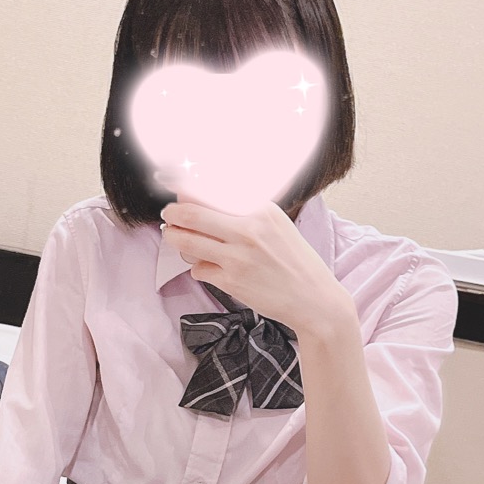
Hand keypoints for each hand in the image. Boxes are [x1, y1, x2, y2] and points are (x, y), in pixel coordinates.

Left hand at [161, 200, 351, 338]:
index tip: (172, 183)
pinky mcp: (231, 281)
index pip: (210, 189)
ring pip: (186, 241)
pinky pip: (197, 269)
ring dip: (175, 238)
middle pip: (189, 212)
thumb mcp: (275, 224)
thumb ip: (243, 210)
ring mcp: (238, 256)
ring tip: (176, 237)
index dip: (185, 188)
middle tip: (169, 214)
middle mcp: (248, 229)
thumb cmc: (294, 261)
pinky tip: (210, 267)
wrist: (314, 300)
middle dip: (172, 213)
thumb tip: (199, 195)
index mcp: (260, 209)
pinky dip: (198, 267)